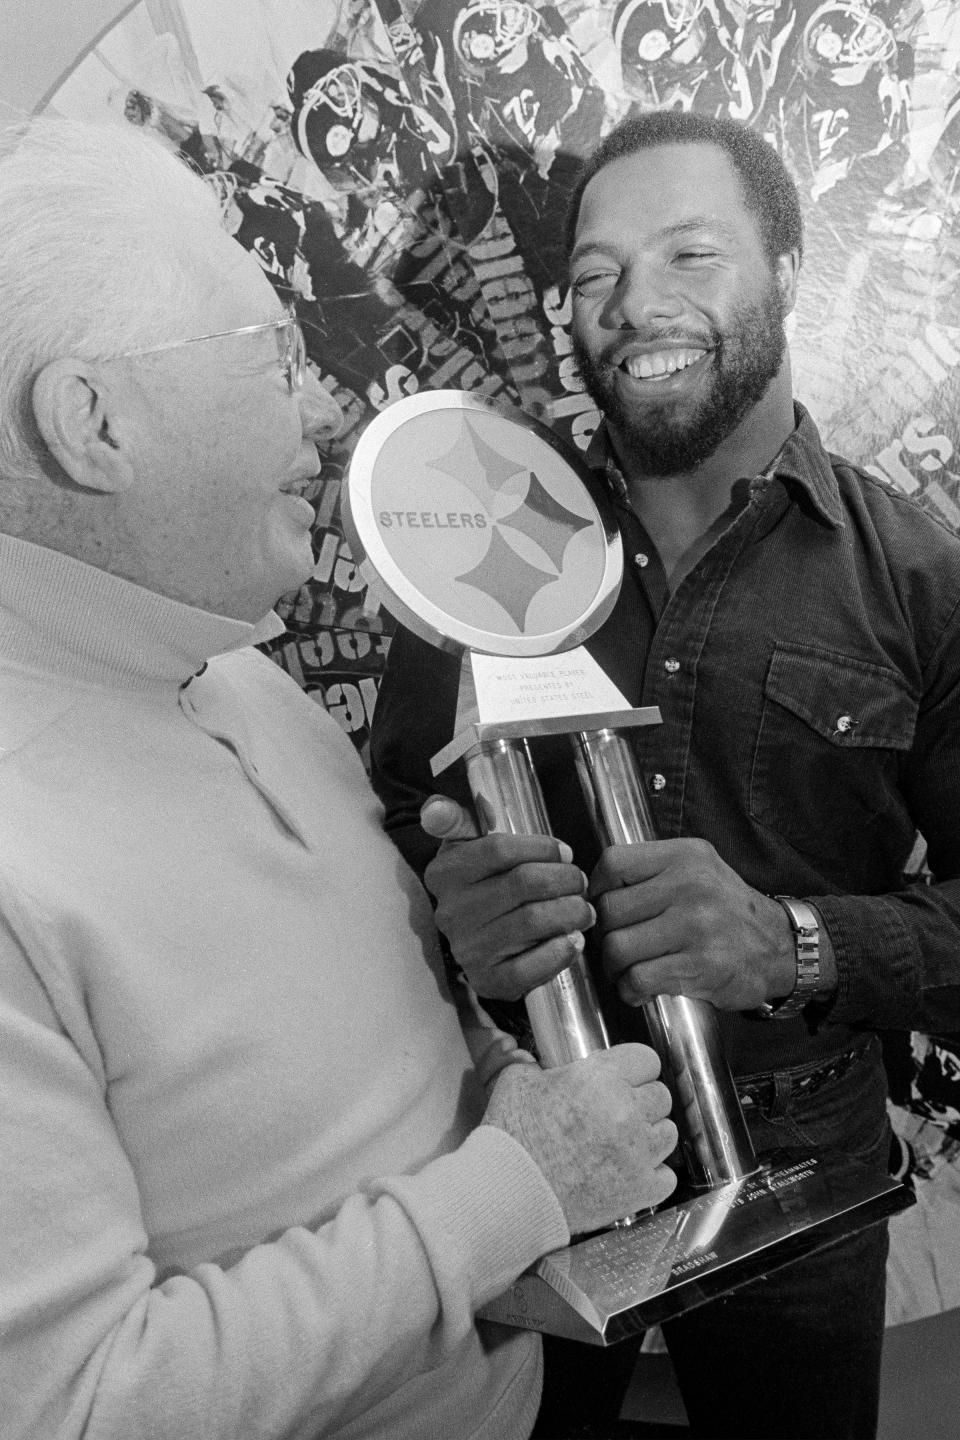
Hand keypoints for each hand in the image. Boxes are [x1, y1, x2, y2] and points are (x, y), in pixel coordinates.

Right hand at [420, 796, 595, 1000]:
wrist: (479, 945)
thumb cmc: (485, 885)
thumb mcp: (468, 848)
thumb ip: (462, 820)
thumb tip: (447, 806)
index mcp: (444, 873)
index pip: (498, 849)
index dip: (541, 847)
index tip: (565, 852)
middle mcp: (450, 912)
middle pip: (523, 883)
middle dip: (564, 879)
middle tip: (581, 881)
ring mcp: (468, 949)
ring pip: (534, 921)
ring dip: (571, 912)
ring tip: (585, 908)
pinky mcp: (489, 981)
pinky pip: (531, 967)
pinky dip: (560, 951)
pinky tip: (573, 939)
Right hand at [484, 1043, 677, 1232]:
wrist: (510, 1191)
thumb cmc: (512, 1136)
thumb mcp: (519, 1081)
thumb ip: (543, 1068)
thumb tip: (546, 1069)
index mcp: (601, 1077)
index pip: (646, 1059)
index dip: (634, 1068)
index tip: (626, 1077)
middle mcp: (627, 1111)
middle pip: (661, 1095)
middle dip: (642, 1101)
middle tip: (619, 1112)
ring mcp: (638, 1153)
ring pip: (668, 1133)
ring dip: (650, 1136)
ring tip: (625, 1143)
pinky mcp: (640, 1190)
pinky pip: (667, 1176)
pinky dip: (652, 1175)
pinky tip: (630, 1172)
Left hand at [590, 838, 795, 1009]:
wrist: (780, 948)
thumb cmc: (728, 911)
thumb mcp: (698, 869)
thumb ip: (653, 871)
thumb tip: (593, 893)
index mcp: (685, 856)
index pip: (614, 863)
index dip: (596, 890)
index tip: (601, 908)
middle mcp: (690, 885)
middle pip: (610, 910)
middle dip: (604, 935)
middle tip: (615, 947)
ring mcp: (696, 925)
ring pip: (618, 947)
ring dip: (613, 967)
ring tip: (626, 970)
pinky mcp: (700, 965)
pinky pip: (638, 978)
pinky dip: (630, 990)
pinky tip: (640, 988)